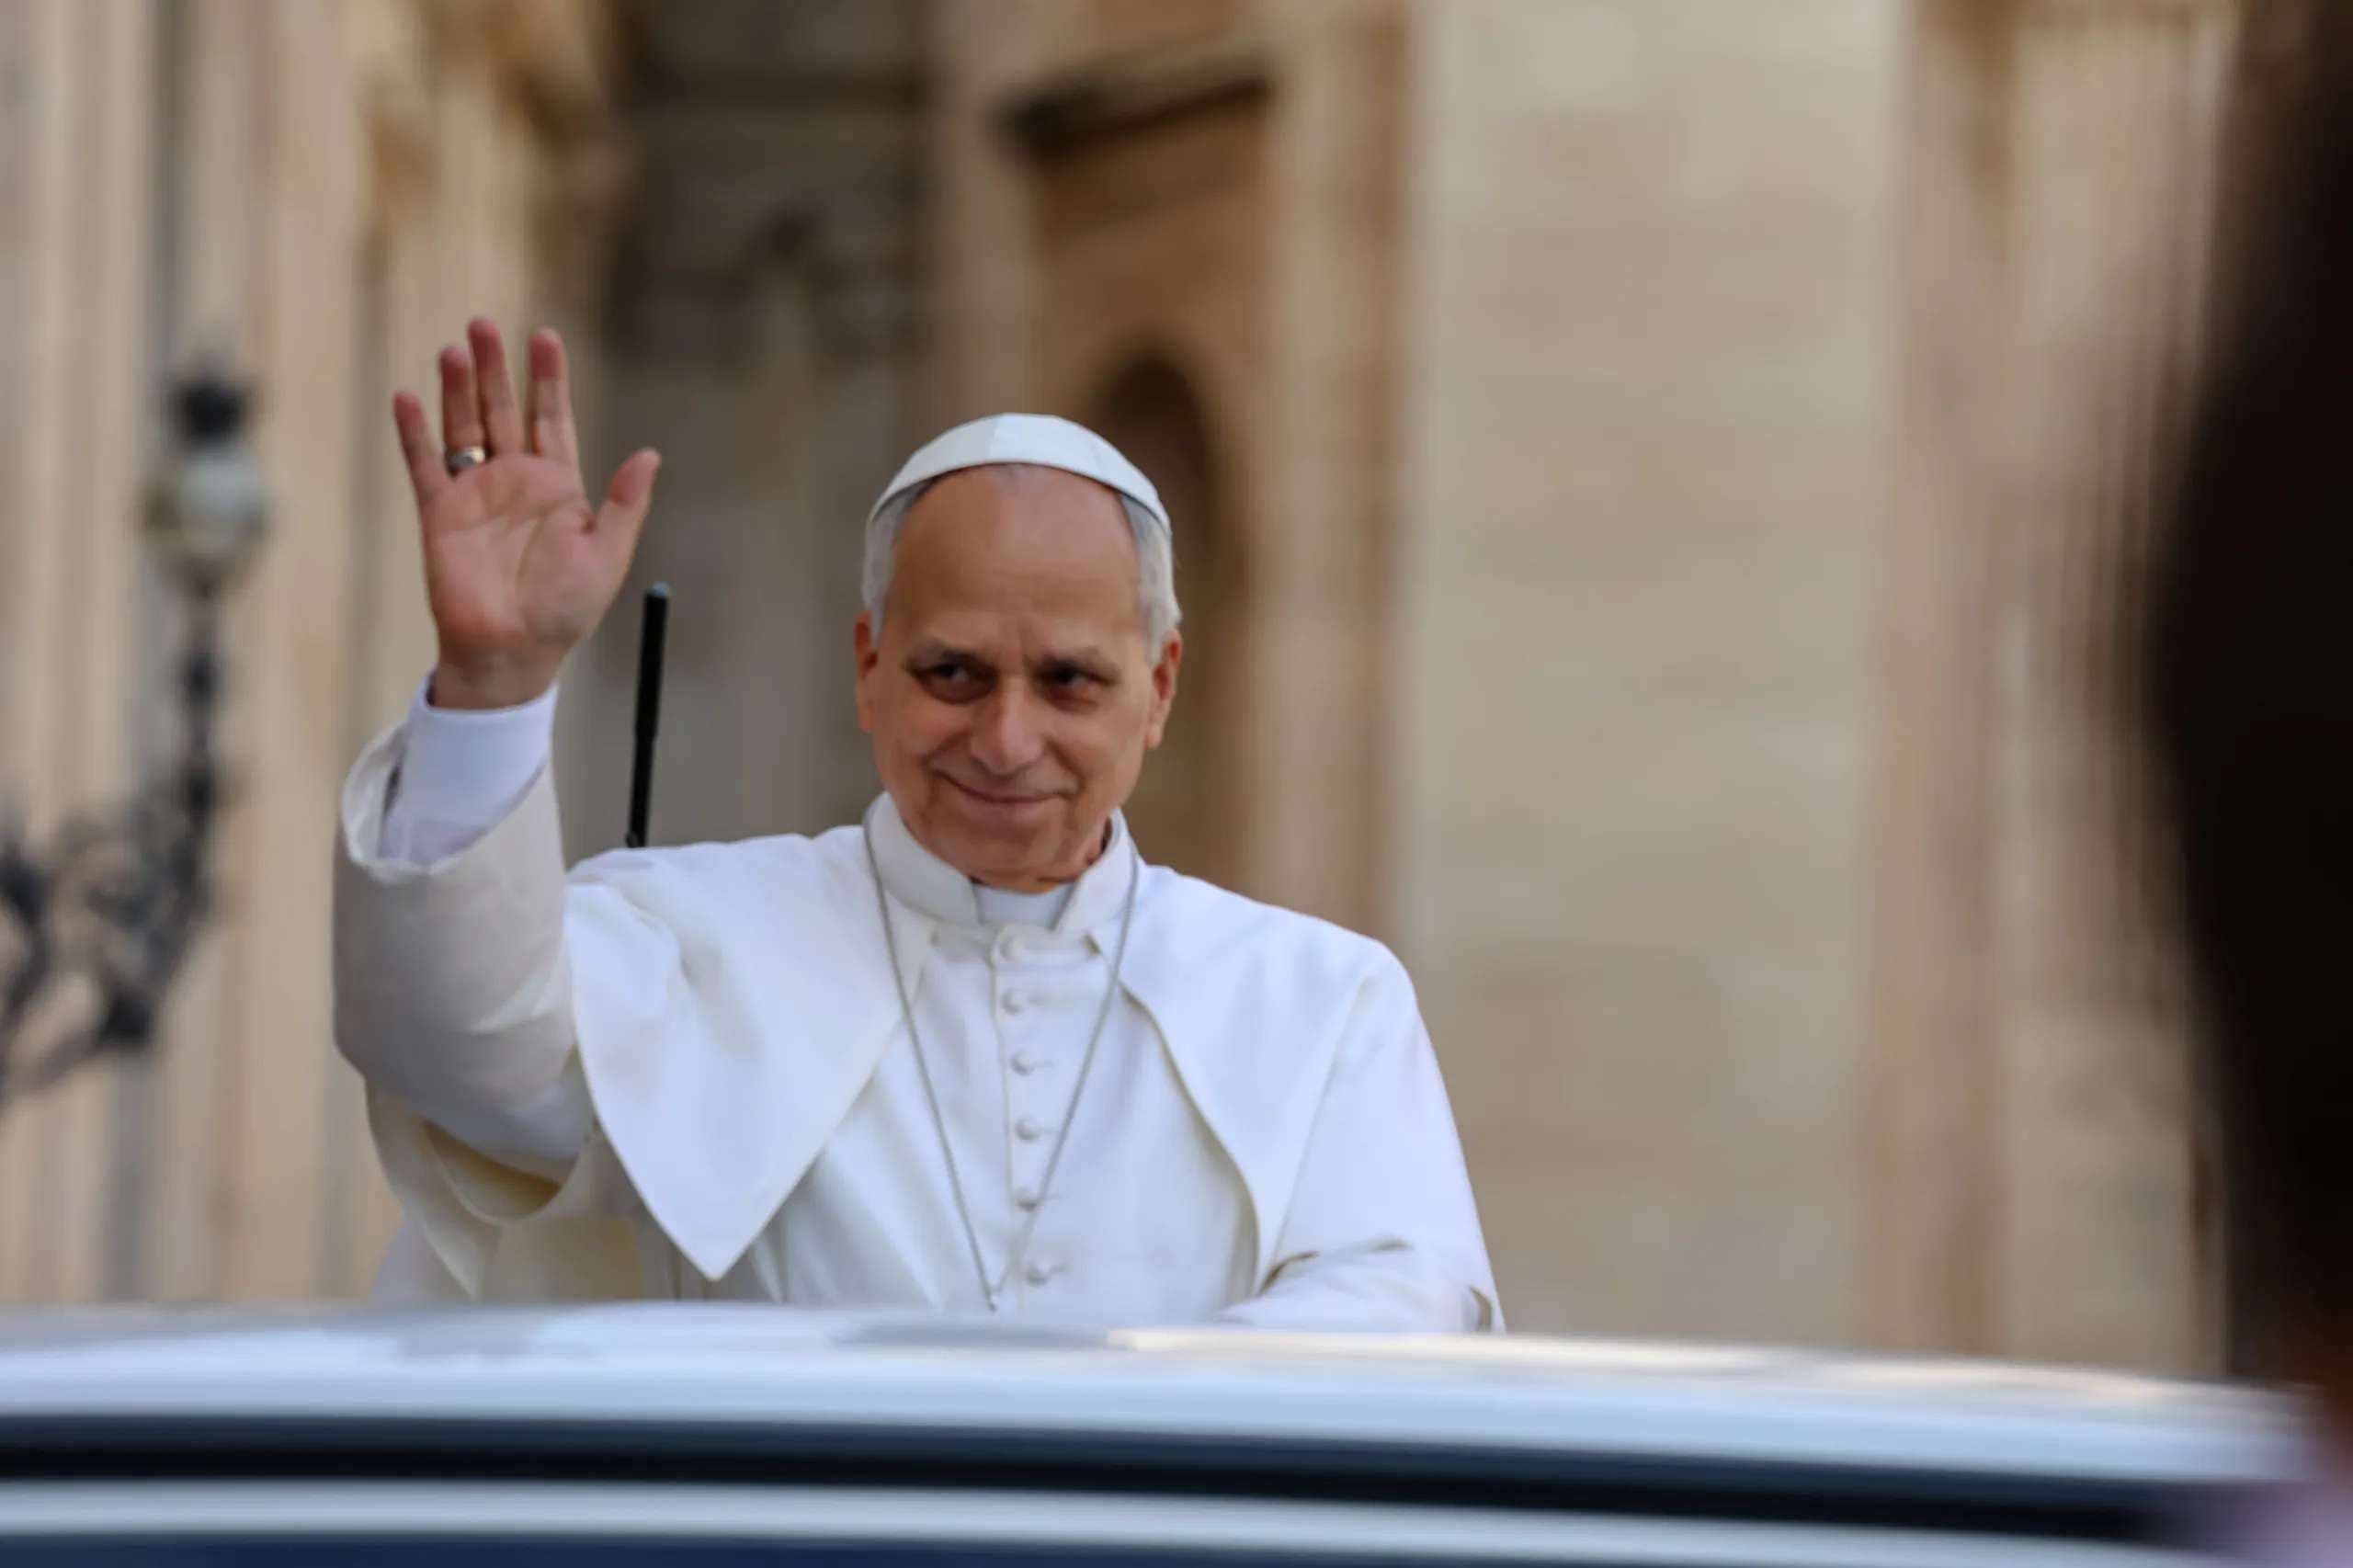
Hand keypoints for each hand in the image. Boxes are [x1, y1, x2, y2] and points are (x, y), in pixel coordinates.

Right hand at [392, 318, 659, 709]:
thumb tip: (650, 454)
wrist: (513, 650)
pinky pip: (424, 465)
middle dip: (495, 367)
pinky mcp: (439, 514)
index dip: (548, 377)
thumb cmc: (565, 609)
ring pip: (463, 427)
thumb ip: (625, 503)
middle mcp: (515, 481)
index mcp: (558, 486)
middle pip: (503, 409)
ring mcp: (475, 494)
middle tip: (483, 324)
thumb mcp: (608, 555)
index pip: (553, 418)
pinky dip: (414, 432)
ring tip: (452, 349)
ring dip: (456, 389)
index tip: (544, 334)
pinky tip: (407, 396)